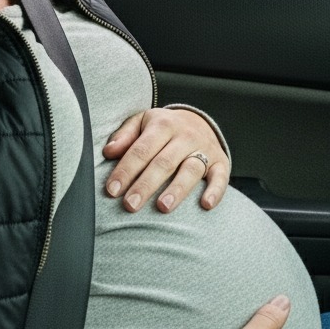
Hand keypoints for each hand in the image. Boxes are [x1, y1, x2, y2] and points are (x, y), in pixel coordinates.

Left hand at [102, 107, 229, 212]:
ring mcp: (205, 149)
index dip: (126, 170)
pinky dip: (215, 191)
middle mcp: (185, 136)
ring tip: (162, 207)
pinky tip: (205, 205)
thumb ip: (125, 136)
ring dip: (177, 189)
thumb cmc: (162, 128)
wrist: (199, 121)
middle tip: (130, 205)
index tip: (112, 190)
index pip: (142, 149)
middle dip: (146, 184)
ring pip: (191, 170)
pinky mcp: (221, 162)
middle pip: (164, 162)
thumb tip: (108, 152)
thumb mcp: (142, 122)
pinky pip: (220, 177)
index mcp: (163, 124)